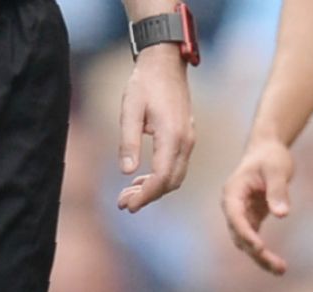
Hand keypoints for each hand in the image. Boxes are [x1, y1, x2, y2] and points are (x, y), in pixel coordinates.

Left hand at [116, 46, 194, 212]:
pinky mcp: (185, 138)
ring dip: (153, 189)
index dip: (146, 195)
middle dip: (148, 196)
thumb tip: (126, 172)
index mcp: (172, 137)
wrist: (166, 63)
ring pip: (174, 177)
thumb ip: (128, 141)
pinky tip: (140, 178)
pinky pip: (176, 167)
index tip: (128, 206)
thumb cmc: (145, 83)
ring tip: (128, 194)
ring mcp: (188, 141)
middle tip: (123, 204)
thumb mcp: (130, 110)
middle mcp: (185, 142)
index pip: (162, 177)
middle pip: (171, 182)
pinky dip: (159, 178)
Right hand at [221, 134, 294, 274]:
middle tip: (278, 267)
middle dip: (256, 252)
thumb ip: (278, 191)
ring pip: (246, 242)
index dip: (246, 234)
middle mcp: (233, 207)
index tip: (260, 248)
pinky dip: (264, 253)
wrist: (268, 150)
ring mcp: (241, 214)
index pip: (235, 217)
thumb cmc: (271, 157)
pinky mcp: (252, 219)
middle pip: (239, 235)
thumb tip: (282, 214)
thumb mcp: (277, 170)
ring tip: (281, 270)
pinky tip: (279, 266)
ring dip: (261, 258)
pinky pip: (255, 240)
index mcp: (233, 193)